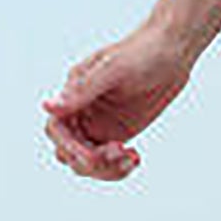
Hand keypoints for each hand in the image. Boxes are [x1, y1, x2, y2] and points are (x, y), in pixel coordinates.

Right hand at [42, 20, 192, 180]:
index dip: (69, 147)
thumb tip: (47, 107)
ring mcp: (99, 124)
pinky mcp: (117, 133)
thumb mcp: (112, 69)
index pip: (57, 129)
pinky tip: (136, 158)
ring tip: (130, 159)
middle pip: (69, 151)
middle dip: (90, 161)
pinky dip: (118, 167)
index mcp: (74, 93)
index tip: (92, 157)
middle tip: (119, 152)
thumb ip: (81, 91)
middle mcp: (82, 111)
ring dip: (106, 169)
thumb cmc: (142, 51)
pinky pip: (107, 161)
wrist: (173, 51)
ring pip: (87, 162)